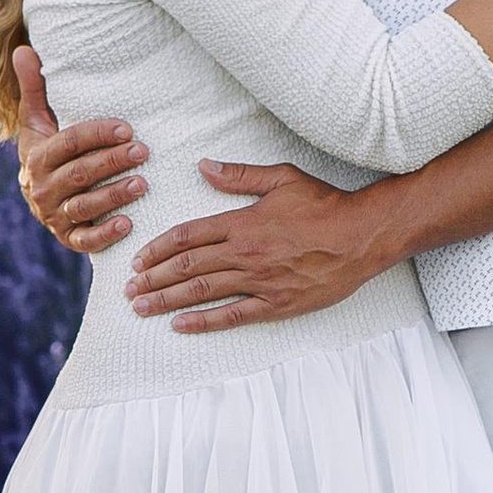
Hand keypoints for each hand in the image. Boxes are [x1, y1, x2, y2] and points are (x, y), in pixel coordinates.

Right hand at [13, 46, 145, 255]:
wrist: (36, 195)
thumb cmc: (46, 149)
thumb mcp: (37, 121)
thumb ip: (34, 88)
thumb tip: (23, 49)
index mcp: (37, 156)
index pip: (68, 143)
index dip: (96, 135)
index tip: (127, 128)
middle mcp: (41, 188)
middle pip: (79, 174)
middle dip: (111, 162)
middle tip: (144, 151)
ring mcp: (54, 215)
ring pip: (84, 206)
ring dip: (113, 196)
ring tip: (142, 184)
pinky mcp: (67, 238)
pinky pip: (84, 241)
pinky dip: (105, 235)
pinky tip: (128, 224)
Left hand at [123, 161, 395, 329]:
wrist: (362, 235)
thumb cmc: (325, 204)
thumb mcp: (282, 178)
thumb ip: (239, 175)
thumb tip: (203, 167)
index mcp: (243, 222)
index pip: (189, 235)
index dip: (159, 248)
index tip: (139, 259)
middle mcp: (245, 253)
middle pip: (188, 266)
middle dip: (154, 278)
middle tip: (130, 289)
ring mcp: (260, 281)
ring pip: (203, 291)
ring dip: (168, 300)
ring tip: (142, 307)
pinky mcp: (277, 304)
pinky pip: (233, 315)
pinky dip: (203, 321)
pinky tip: (180, 325)